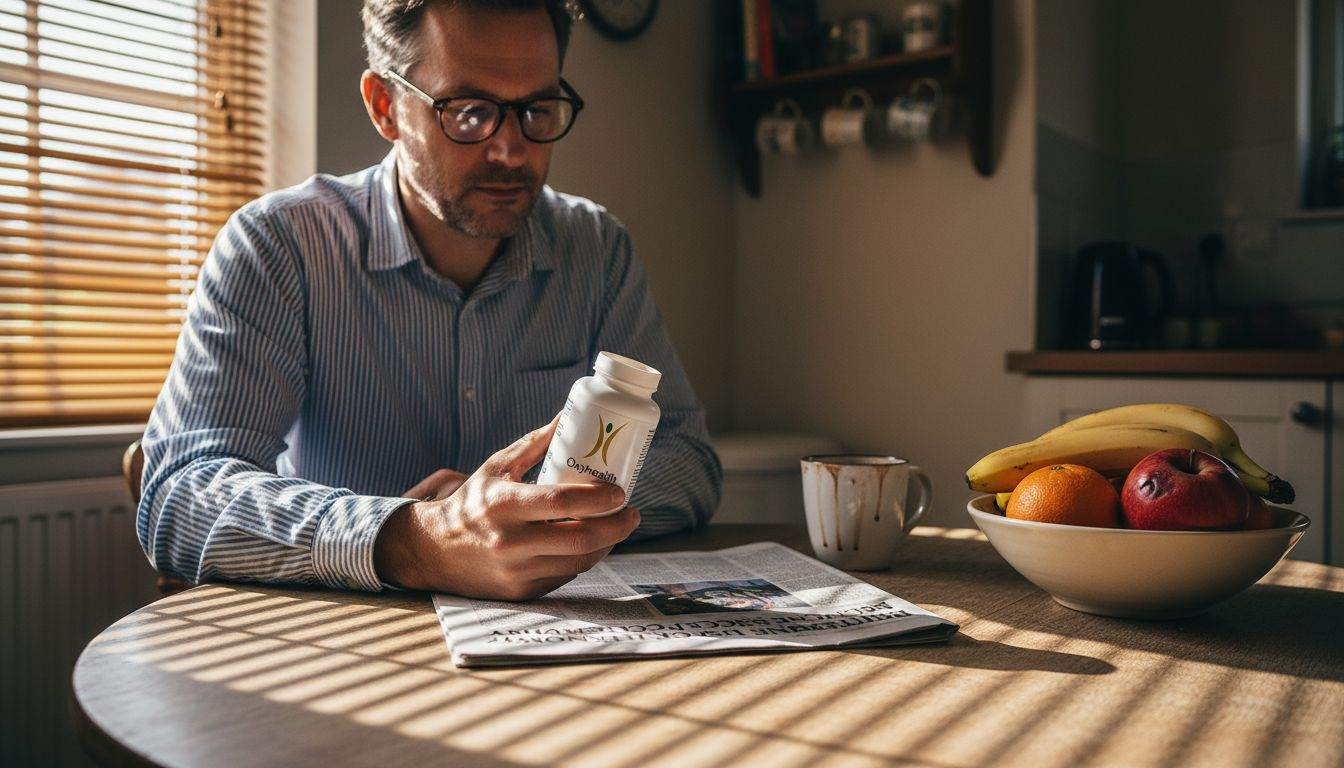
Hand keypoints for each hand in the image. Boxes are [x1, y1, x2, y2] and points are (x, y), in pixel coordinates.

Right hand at [374, 415, 639, 599]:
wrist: (432, 551)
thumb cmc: (470, 503)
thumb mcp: (497, 467)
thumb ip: (535, 444)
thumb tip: (568, 416)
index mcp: (504, 504)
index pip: (562, 503)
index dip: (599, 500)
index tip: (621, 492)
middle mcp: (510, 541)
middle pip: (580, 539)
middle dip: (616, 527)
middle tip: (632, 514)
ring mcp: (516, 571)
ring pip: (578, 562)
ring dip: (605, 545)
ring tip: (616, 527)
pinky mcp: (520, 592)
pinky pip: (564, 577)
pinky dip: (582, 560)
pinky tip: (591, 545)